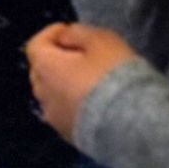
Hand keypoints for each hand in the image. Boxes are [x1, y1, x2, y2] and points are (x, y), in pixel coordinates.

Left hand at [25, 22, 138, 140]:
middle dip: (56, 58)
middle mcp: (43, 95)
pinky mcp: (71, 137)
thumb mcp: (101, 41)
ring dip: (65, 83)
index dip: (51, 34)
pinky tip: (96, 101)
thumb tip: (65, 35)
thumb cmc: (115, 76)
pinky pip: (66, 113)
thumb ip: (78, 33)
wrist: (133, 127)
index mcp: (45, 69)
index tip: (70, 30)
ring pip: (52, 94)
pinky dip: (74, 103)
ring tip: (90, 78)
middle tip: (81, 53)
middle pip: (41, 70)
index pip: (35, 45)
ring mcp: (55, 119)